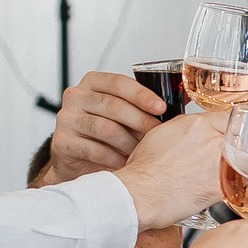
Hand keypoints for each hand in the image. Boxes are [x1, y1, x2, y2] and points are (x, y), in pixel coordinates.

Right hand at [42, 71, 164, 181]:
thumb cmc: (106, 135)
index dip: (141, 95)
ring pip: (105, 129)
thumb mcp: (124, 113)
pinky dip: (114, 159)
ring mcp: (66, 119)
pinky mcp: (62, 142)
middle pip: (112, 105)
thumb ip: (145, 104)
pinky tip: (126, 164)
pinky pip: (95, 150)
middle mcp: (76, 96)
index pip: (118, 82)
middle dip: (140, 121)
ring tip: (144, 153)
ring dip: (129, 143)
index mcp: (93, 83)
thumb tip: (185, 99)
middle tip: (159, 135)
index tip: (161, 108)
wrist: (77, 161)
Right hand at [112, 110, 229, 229]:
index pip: (227, 118)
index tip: (231, 134)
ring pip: (239, 160)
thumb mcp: (161, 134)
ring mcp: (217, 162)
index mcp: (196, 124)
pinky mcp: (219, 185)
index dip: (229, 128)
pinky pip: (235, 183)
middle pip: (237, 139)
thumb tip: (192, 131)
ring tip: (220, 176)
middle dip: (234, 147)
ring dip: (234, 167)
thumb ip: (184, 129)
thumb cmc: (144, 169)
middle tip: (226, 157)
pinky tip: (219, 190)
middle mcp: (210, 139)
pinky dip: (231, 186)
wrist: (140, 193)